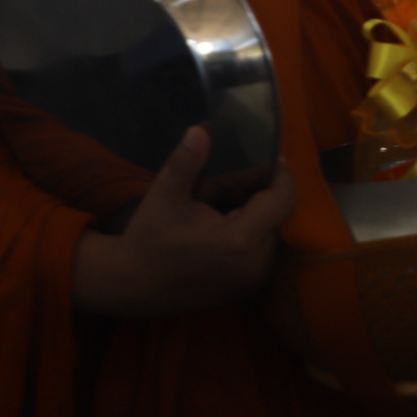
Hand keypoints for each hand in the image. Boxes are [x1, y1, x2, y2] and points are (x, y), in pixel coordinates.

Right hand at [71, 128, 295, 316]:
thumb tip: (201, 128)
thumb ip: (187, 163)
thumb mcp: (164, 196)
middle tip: (235, 181)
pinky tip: (223, 226)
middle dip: (261, 194)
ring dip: (256, 214)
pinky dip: (251, 234)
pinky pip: (263, 251)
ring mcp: (255, 279)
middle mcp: (257, 263)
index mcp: (241, 239)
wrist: (132, 287)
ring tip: (224, 204)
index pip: (284, 198)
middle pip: (278, 214)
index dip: (280, 175)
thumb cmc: (148, 240)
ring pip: (272, 232)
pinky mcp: (250, 287)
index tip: (268, 157)